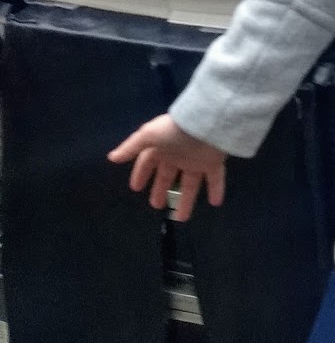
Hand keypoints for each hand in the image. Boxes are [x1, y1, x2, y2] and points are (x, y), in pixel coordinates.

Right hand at [108, 114, 226, 222]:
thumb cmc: (174, 130)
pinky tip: (215, 202)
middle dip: (162, 189)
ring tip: (182, 218)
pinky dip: (216, 189)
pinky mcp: (213, 162)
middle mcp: (178, 154)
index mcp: (162, 146)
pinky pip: (215, 178)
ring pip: (190, 184)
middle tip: (157, 205)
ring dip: (186, 200)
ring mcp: (196, 159)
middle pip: (168, 175)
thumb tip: (111, 157)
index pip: (148, 162)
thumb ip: (131, 147)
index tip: (136, 188)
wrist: (205, 124)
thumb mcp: (148, 135)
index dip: (141, 173)